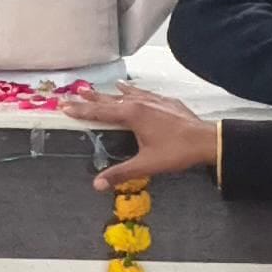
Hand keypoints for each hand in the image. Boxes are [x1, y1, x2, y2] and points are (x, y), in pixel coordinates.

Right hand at [67, 88, 214, 188]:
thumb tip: (97, 185)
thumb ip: (121, 173)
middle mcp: (140, 103)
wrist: (206, 140)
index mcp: (132, 115)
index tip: (64, 106)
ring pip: (126, 94)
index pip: (100, 112)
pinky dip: (131, 90)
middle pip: (110, 100)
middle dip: (90, 99)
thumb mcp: (146, 165)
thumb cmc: (176, 151)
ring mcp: (154, 100)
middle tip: (73, 94)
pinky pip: (142, 92)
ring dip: (109, 93)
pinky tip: (129, 87)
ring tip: (96, 89)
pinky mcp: (166, 102)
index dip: (81, 110)